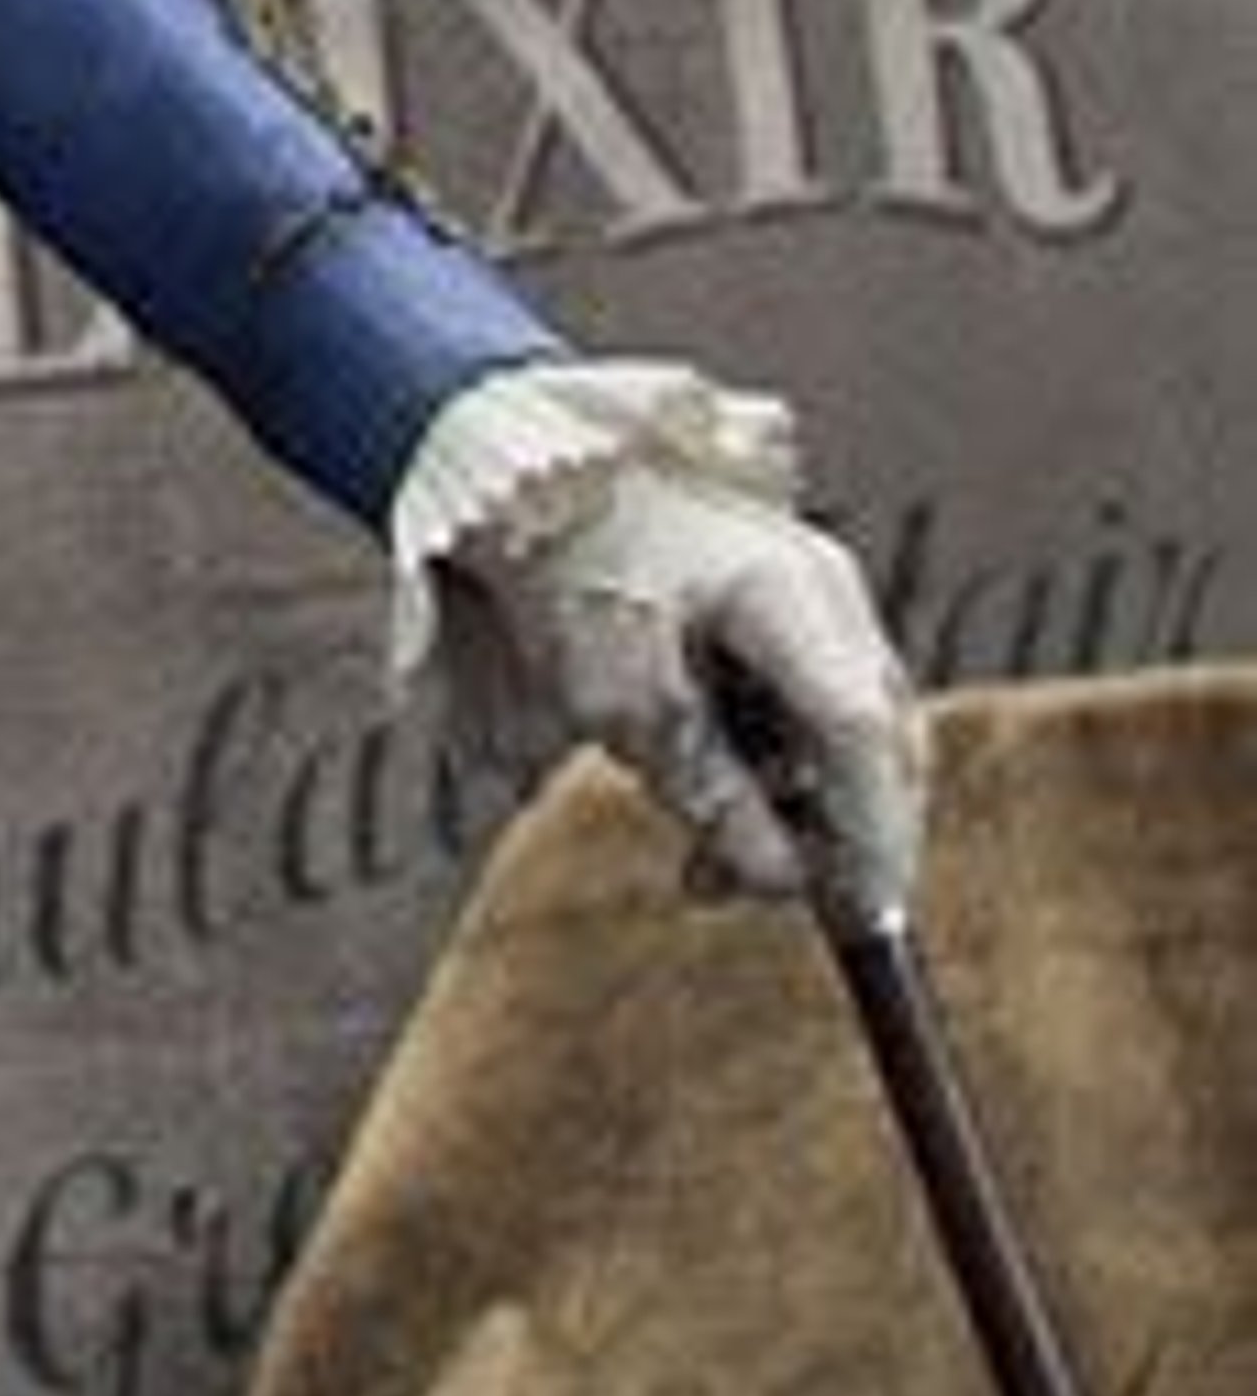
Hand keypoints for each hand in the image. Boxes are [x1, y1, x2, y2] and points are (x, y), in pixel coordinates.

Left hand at [443, 463, 927, 924]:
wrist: (520, 478)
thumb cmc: (564, 569)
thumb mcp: (619, 698)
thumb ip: (709, 790)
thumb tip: (782, 879)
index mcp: (791, 595)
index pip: (863, 732)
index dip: (872, 833)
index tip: (866, 918)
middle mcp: (824, 592)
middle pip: (877, 737)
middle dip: (840, 834)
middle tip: (773, 900)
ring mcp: (812, 597)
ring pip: (847, 733)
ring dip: (797, 811)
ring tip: (706, 871)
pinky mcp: (784, 614)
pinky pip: (808, 709)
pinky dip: (773, 770)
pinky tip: (713, 812)